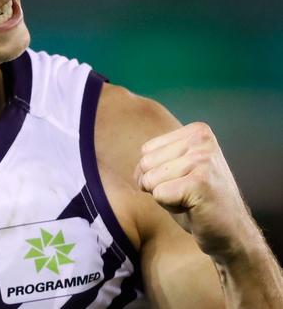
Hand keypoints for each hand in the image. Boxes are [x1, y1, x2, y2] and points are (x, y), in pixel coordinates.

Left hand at [134, 122, 257, 262]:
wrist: (231, 233)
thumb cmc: (198, 202)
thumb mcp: (177, 169)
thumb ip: (157, 158)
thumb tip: (135, 166)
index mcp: (197, 131)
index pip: (146, 150)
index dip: (156, 173)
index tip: (183, 182)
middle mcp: (201, 139)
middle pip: (146, 163)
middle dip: (158, 185)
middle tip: (187, 194)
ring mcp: (202, 159)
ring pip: (150, 179)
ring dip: (165, 196)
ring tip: (190, 199)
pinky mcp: (200, 182)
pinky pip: (159, 194)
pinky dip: (170, 206)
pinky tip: (193, 207)